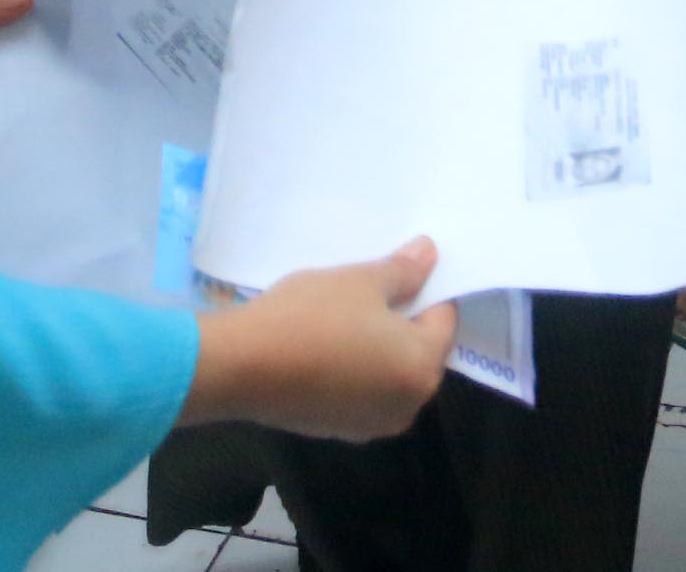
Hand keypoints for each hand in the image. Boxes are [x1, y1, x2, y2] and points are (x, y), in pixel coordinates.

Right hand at [183, 239, 457, 440]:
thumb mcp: (360, 281)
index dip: (428, 289)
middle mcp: (407, 407)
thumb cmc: (312, 317)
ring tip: (346, 311)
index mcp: (422, 370)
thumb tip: (430, 254)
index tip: (402, 268)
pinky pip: (360, 390)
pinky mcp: (337, 430)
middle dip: (403, 319)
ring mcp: (371, 425)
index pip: (444, 320)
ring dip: (377, 345)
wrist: (242, 367)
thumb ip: (403, 271)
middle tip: (372, 287)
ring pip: (388, 373)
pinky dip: (353, 367)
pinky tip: (325, 343)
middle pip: (419, 351)